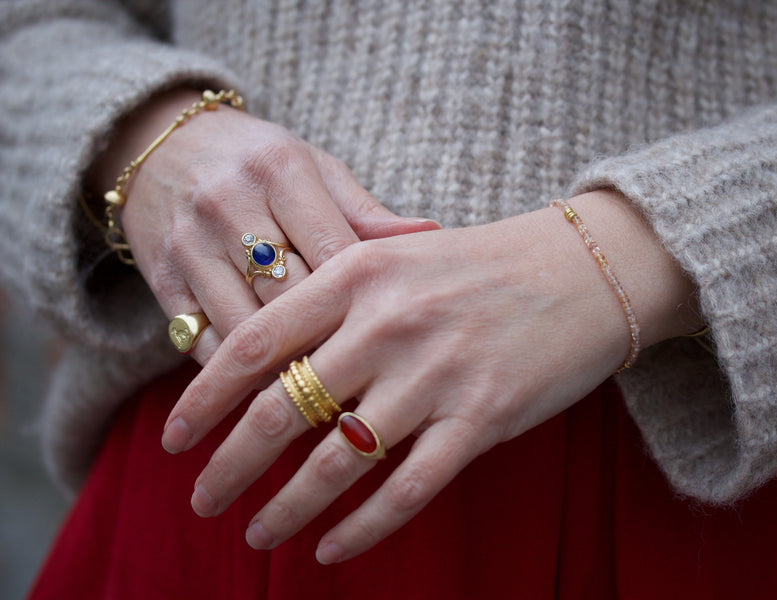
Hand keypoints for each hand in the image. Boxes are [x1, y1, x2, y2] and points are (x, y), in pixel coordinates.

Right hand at [88, 88, 439, 363]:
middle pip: (290, 298)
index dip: (368, 304)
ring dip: (286, 374)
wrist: (159, 147)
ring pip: (246, 333)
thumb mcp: (315, 169)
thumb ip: (365, 212)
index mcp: (280, 171)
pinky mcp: (161, 282)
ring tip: (326, 403)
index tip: (400, 344)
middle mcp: (229, 206)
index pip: (334, 251)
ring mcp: (189, 246)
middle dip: (330, 346)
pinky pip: (203, 347)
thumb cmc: (259, 163)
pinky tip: (273, 394)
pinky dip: (241, 379)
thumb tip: (431, 235)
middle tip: (371, 388)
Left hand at [162, 190, 700, 562]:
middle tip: (202, 500)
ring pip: (338, 462)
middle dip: (229, 467)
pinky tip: (331, 548)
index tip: (173, 438)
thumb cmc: (485, 266)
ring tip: (259, 534)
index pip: (255, 343)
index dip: (204, 397)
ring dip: (287, 507)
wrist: (585, 269)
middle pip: (282, 412)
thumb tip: (267, 362)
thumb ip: (337, 299)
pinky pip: (406, 489)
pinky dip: (361, 528)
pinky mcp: (482, 419)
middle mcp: (389, 325)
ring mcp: (436, 374)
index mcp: (359, 274)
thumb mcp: (400, 259)